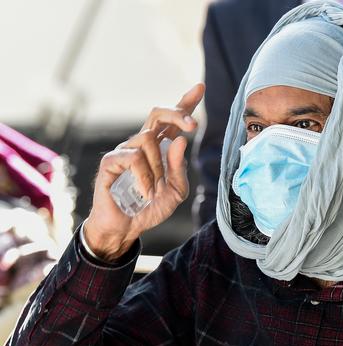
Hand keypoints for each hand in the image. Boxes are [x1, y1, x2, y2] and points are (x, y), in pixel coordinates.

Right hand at [84, 83, 204, 260]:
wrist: (126, 227)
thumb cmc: (149, 207)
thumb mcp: (175, 192)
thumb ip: (180, 169)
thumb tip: (180, 140)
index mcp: (160, 148)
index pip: (172, 120)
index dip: (185, 103)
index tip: (199, 88)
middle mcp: (142, 144)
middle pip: (157, 113)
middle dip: (178, 113)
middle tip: (193, 125)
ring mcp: (125, 150)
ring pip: (148, 139)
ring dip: (158, 167)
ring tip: (154, 190)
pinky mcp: (110, 161)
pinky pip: (133, 157)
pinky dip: (144, 177)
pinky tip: (144, 192)